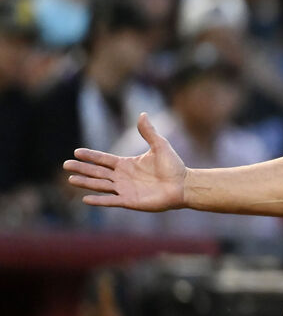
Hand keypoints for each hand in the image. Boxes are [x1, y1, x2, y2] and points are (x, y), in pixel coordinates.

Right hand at [63, 113, 187, 211]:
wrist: (184, 185)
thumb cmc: (173, 166)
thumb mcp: (160, 146)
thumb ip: (148, 132)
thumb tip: (142, 114)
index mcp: (126, 164)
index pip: (103, 159)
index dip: (90, 156)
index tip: (76, 151)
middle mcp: (122, 177)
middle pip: (97, 172)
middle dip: (82, 168)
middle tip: (66, 165)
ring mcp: (125, 189)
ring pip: (100, 185)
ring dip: (86, 183)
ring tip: (71, 179)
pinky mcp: (129, 201)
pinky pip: (111, 200)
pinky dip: (99, 200)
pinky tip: (85, 199)